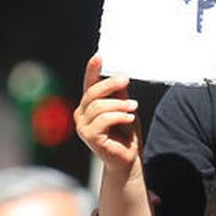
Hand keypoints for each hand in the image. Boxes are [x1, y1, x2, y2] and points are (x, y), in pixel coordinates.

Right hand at [75, 55, 141, 176]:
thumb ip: (120, 94)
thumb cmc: (125, 135)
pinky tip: (129, 118)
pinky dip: (119, 116)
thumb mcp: (125, 108)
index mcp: (88, 105)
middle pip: (93, 92)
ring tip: (133, 107)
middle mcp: (81, 114)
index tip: (99, 55)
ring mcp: (82, 126)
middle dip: (110, 84)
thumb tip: (120, 75)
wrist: (127, 160)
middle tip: (126, 79)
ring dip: (119, 104)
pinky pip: (103, 119)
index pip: (89, 84)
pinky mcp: (89, 136)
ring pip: (99, 106)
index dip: (92, 69)